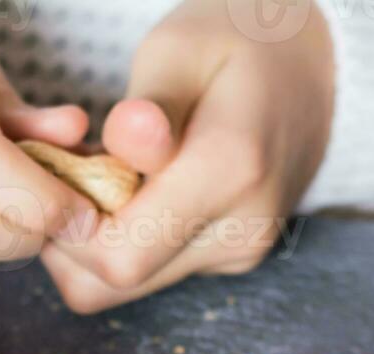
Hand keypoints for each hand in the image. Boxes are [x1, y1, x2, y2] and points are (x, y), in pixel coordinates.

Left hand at [41, 0, 334, 312]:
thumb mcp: (182, 49)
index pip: (118, 255)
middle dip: (70, 235)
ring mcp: (238, 253)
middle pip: (113, 282)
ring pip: (124, 287)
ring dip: (91, 241)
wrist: (310, 71)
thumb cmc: (234, 45)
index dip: (68, 224)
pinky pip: (150, 273)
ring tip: (101, 174)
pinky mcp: (230, 261)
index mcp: (232, 170)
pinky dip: (121, 240)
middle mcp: (241, 229)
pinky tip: (129, 189)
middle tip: (72, 168)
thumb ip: (149, 103)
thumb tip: (124, 139)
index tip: (64, 166)